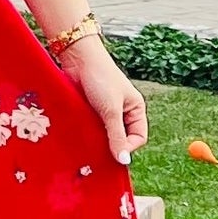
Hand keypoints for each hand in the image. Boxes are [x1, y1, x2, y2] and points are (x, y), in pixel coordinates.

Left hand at [60, 33, 147, 164]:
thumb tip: (123, 160)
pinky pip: (92, 128)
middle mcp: (123, 111)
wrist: (79, 59)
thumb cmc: (101, 78)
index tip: (114, 152)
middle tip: (100, 151)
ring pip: (105, 134)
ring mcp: (106, 111)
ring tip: (89, 141)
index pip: (139, 137)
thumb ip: (117, 135)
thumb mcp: (111, 110)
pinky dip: (88, 132)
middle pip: (121, 138)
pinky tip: (81, 135)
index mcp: (135, 109)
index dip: (128, 147)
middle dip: (112, 144)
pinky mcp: (91, 110)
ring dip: (98, 139)